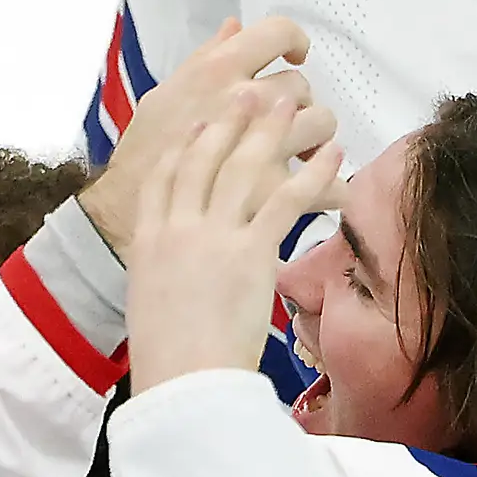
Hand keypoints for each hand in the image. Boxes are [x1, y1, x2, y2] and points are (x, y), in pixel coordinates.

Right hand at [82, 16, 330, 255]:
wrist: (124, 214)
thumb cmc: (141, 152)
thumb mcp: (163, 94)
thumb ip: (203, 58)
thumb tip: (235, 27)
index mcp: (215, 71)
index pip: (276, 33)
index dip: (294, 40)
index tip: (295, 55)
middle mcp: (243, 102)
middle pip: (300, 86)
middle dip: (300, 105)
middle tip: (289, 123)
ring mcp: (258, 147)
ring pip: (318, 127)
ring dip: (318, 141)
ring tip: (307, 156)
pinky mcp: (268, 194)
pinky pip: (320, 185)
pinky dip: (330, 187)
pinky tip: (326, 191)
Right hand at [125, 96, 342, 388]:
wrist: (183, 386)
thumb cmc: (169, 362)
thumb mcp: (150, 306)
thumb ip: (164, 278)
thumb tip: (181, 278)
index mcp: (146, 242)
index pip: (160, 177)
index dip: (182, 144)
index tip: (197, 121)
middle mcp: (176, 229)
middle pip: (202, 158)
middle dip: (226, 120)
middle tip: (247, 91)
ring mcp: (212, 237)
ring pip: (243, 167)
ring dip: (270, 130)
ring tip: (289, 103)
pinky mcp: (250, 253)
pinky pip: (286, 200)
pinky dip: (311, 174)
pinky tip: (329, 156)